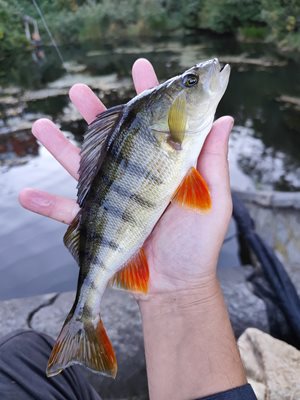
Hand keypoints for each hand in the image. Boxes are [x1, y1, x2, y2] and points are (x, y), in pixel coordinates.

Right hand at [19, 58, 232, 294]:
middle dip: (94, 112)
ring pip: (81, 166)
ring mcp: (113, 198)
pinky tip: (25, 194)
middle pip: (111, 138)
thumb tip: (227, 118)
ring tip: (40, 125)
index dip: (147, 95)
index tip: (138, 67)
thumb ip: (214, 160)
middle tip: (77, 89)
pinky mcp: (97, 223)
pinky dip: (45, 205)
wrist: (176, 285)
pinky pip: (66, 212)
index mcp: (164, 167)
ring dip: (59, 147)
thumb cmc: (198, 244)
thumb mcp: (213, 199)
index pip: (155, 123)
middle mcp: (136, 177)